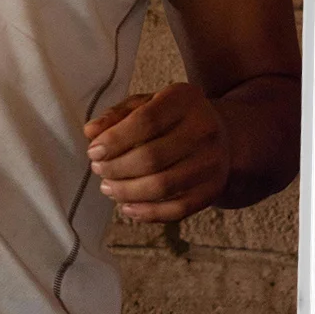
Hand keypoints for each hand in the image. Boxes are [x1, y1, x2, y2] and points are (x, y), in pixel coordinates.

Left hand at [84, 82, 231, 222]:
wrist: (224, 135)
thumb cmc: (173, 118)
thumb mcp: (147, 104)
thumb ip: (117, 115)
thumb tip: (90, 132)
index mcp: (186, 100)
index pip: (146, 121)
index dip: (115, 140)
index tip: (94, 152)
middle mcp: (204, 129)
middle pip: (152, 157)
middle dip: (116, 168)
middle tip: (99, 170)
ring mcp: (212, 162)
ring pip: (162, 186)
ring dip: (127, 191)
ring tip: (108, 188)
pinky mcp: (213, 189)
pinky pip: (177, 209)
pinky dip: (147, 213)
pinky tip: (127, 208)